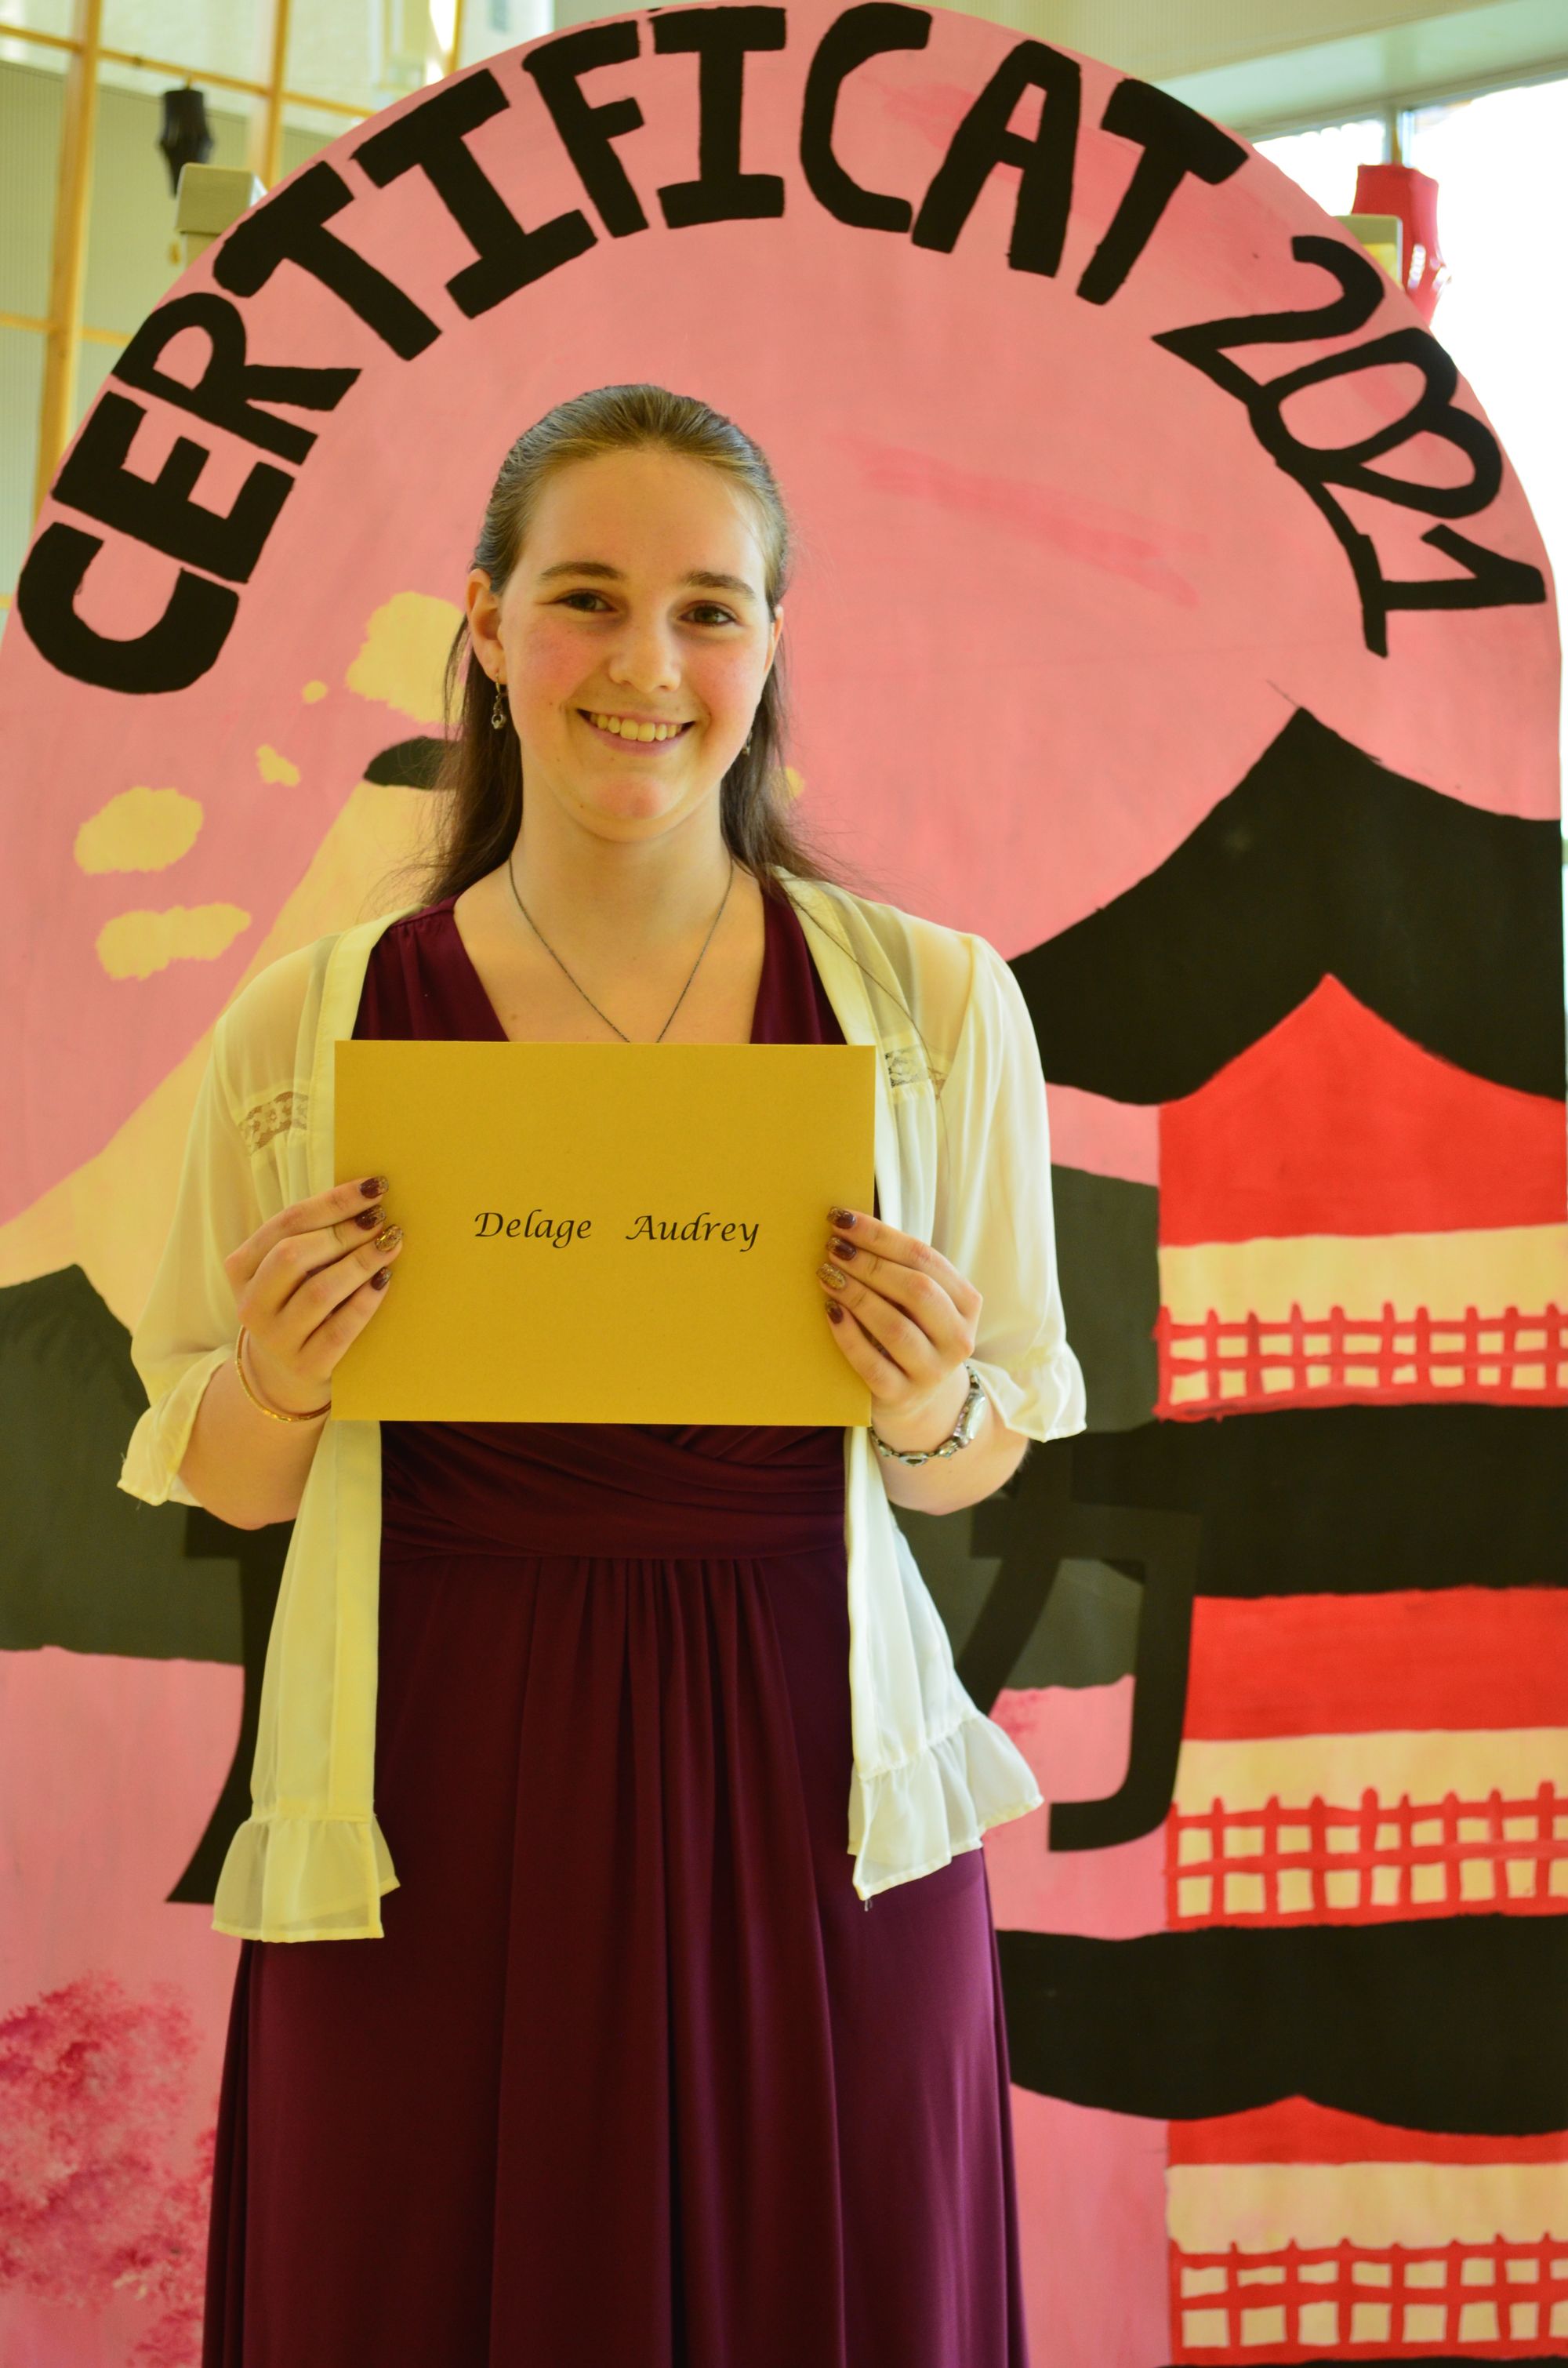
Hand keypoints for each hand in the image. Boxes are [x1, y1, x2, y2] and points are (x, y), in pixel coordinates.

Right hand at [223, 1174, 402, 1414]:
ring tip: (390, 1243)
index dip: (333, 1202)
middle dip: (343, 1232)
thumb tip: (367, 1198)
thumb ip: (312, 1238)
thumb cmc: (295, 1306)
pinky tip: (385, 1281)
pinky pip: (339, 1330)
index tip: (374, 1186)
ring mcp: (276, 1338)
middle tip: (382, 1219)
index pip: (286, 1223)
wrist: (282, 1378)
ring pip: (318, 1292)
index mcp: (242, 1267)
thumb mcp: (288, 1272)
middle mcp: (252, 1303)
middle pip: (293, 1254)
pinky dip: (364, 1302)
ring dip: (359, 1263)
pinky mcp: (305, 1366)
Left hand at [817, 1206, 980, 1448]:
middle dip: (869, 1263)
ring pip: (894, 1327)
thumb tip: (849, 1227)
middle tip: (833, 1247)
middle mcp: (957, 1339)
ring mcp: (932, 1371)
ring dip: (857, 1295)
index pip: (925, 1259)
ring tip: (827, 1274)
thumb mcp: (921, 1303)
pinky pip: (871, 1363)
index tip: (843, 1219)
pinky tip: (830, 1312)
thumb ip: (900, 1270)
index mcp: (966, 1304)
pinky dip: (848, 1334)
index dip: (882, 1236)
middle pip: (915, 1290)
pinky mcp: (901, 1396)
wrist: (919, 1402)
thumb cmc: (913, 1333)